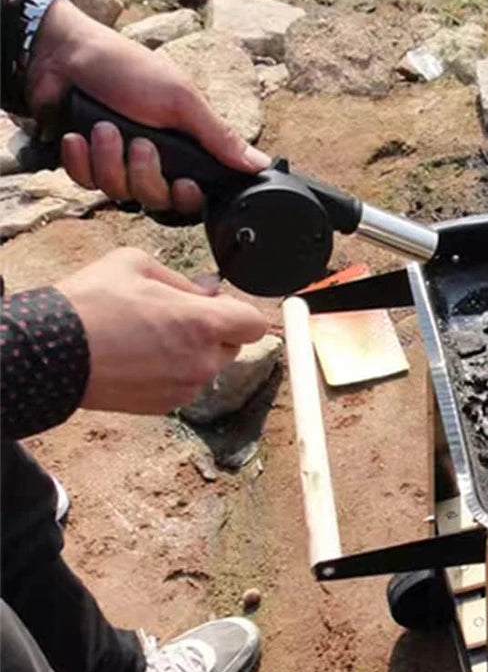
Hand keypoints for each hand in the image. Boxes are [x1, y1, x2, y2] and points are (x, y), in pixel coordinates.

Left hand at [27, 0, 269, 212]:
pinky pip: (87, 184)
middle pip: (156, 201)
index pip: (193, 198)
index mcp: (183, 151)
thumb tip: (261, 164)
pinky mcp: (85, 165)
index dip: (188, 199)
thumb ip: (220, 137)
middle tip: (138, 142)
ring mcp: (117, 166)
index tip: (184, 184)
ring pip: (119, 193)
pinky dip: (81, 159)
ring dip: (108, 159)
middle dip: (143, 172)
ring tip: (101, 126)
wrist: (61, 54)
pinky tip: (77, 135)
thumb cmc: (126, 69)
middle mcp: (152, 163)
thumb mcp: (182, 100)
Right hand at [56, 248, 268, 413]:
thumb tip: (208, 291)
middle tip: (175, 317)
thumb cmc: (89, 305)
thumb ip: (184, 279)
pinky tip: (140, 358)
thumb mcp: (136, 265)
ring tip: (150, 337)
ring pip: (207, 367)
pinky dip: (172, 372)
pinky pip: (185, 385)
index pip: (254, 323)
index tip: (224, 307)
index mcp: (203, 323)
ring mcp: (186, 387)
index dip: (241, 312)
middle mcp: (202, 361)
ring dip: (191, 353)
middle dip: (213, 331)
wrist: (50, 354)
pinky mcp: (167, 405)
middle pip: (233, 346)